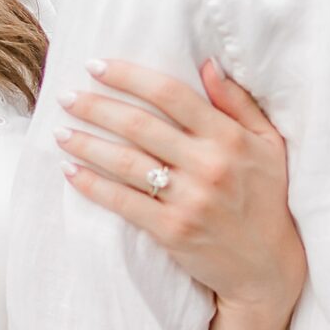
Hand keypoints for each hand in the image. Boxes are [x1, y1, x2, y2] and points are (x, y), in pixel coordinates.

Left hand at [59, 58, 305, 319]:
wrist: (269, 266)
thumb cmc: (267, 198)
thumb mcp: (268, 144)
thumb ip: (238, 103)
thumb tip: (207, 63)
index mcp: (229, 137)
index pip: (171, 94)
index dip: (128, 76)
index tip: (96, 66)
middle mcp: (208, 165)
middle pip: (139, 125)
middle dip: (96, 107)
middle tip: (66, 98)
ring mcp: (189, 199)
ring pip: (125, 162)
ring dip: (86, 144)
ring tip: (60, 133)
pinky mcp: (172, 230)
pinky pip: (123, 202)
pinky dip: (92, 186)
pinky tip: (70, 172)